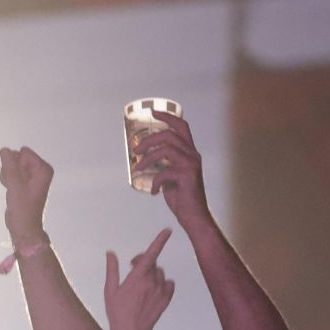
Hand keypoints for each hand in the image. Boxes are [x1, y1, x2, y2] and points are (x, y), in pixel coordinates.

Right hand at [0, 145, 53, 241]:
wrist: (23, 228)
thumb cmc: (23, 208)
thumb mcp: (15, 185)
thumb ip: (9, 165)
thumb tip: (4, 149)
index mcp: (43, 169)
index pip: (24, 153)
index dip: (16, 165)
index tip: (18, 180)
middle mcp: (39, 170)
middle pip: (18, 158)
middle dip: (11, 169)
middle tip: (13, 185)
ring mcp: (31, 176)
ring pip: (13, 165)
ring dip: (8, 176)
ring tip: (12, 189)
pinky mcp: (24, 183)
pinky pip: (12, 173)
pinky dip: (8, 180)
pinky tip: (10, 190)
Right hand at [103, 229, 174, 329]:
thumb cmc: (117, 312)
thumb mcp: (110, 290)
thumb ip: (112, 269)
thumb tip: (110, 253)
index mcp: (138, 276)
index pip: (151, 253)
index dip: (160, 240)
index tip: (167, 230)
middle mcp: (152, 281)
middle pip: (153, 264)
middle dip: (145, 264)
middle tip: (134, 272)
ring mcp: (161, 290)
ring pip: (161, 274)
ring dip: (153, 275)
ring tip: (142, 287)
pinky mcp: (166, 299)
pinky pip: (169, 285)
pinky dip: (163, 285)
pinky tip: (154, 292)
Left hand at [137, 111, 208, 227]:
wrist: (194, 217)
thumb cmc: (182, 198)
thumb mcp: (171, 177)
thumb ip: (165, 165)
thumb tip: (148, 160)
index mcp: (190, 152)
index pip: (182, 126)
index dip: (168, 117)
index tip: (153, 113)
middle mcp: (193, 155)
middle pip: (169, 135)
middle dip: (149, 140)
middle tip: (136, 149)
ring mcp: (191, 165)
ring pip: (165, 150)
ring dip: (148, 158)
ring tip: (138, 168)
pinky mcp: (187, 177)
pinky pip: (164, 173)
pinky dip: (154, 182)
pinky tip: (153, 191)